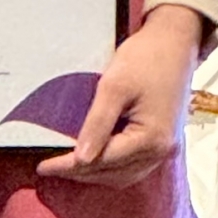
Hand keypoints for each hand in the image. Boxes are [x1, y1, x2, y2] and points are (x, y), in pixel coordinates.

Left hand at [36, 6, 200, 186]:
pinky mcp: (161, 140)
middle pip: (114, 173)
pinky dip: (111, 166)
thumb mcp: (114, 86)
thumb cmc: (145, 59)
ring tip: (66, 167)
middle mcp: (161, 151)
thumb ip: (98, 123)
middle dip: (80, 173)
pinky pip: (133, 164)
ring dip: (95, 173)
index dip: (71, 166)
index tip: (43, 167)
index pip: (103, 161)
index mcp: (151, 140)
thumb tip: (82, 158)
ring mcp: (163, 148)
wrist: (174, 43)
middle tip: (49, 168)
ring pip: (124, 174)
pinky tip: (93, 158)